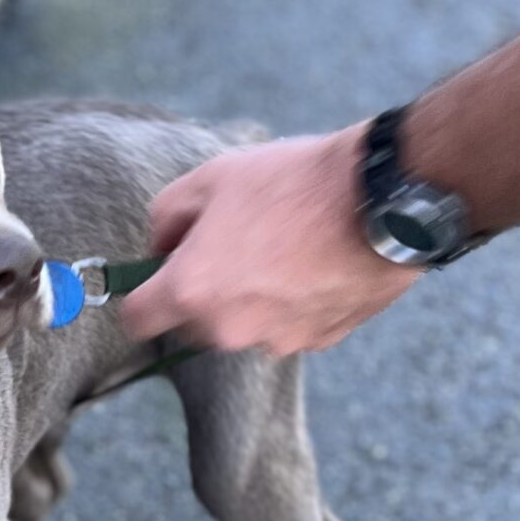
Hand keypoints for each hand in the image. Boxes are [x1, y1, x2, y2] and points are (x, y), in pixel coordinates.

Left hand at [122, 127, 419, 355]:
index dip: (140, 297)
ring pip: (244, 326)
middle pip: (192, 324)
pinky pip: (289, 327)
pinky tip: (314, 265)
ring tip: (283, 248)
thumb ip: (166, 218)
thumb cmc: (292, 183)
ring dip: (250, 299)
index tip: (156, 278)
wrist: (382, 200)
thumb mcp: (210, 179)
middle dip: (200, 293)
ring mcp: (276, 341)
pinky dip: (293, 304)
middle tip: (232, 244)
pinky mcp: (319, 341)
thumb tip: (162, 247)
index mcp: (190, 292)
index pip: (136, 321)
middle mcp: (228, 330)